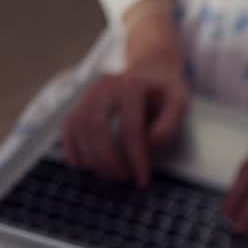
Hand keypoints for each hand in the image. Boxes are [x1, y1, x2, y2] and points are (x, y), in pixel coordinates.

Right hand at [61, 55, 187, 185]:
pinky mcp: (81, 100)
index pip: (131, 130)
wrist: (151, 68)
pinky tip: (81, 165)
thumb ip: (170, 123)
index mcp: (131, 87)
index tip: (142, 180)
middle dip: (109, 159)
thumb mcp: (179, 102)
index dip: (136, 159)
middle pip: (98, 128)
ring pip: (80, 128)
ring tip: (110, 175)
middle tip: (123, 178)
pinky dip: (71, 146)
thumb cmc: (165, 89)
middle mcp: (105, 87)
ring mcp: (89, 92)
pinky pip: (69, 124)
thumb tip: (152, 143)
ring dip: (92, 157)